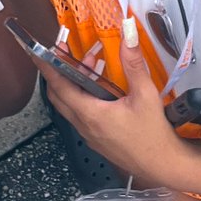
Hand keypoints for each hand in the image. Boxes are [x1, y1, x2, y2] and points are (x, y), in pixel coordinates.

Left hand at [40, 26, 180, 185]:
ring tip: (92, 64)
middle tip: (64, 52)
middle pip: (58, 96)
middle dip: (58, 71)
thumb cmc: (154, 134)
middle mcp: (84, 125)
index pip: (59, 86)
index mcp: (91, 114)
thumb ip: (133, 63)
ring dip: (74, 83)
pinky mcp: (97, 139)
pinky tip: (101, 87)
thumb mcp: (145, 94)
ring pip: (69, 105)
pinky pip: (80, 114)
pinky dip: (82, 96)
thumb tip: (128, 34)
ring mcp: (89, 135)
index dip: (47, 67)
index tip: (36, 52)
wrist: (164, 166)